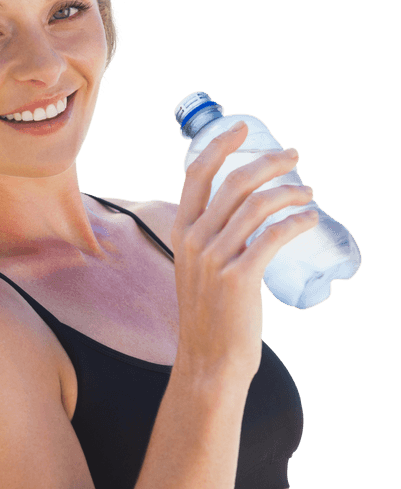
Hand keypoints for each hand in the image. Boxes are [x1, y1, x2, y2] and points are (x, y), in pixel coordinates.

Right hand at [171, 121, 317, 384]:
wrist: (209, 361)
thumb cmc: (210, 316)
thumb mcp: (196, 270)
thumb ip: (210, 241)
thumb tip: (242, 215)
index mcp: (180, 233)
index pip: (197, 175)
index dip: (220, 145)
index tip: (243, 127)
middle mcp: (194, 241)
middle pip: (235, 183)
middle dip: (269, 162)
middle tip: (293, 156)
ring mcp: (216, 259)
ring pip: (258, 205)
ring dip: (290, 192)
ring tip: (308, 194)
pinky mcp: (240, 277)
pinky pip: (274, 235)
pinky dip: (296, 221)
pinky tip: (309, 220)